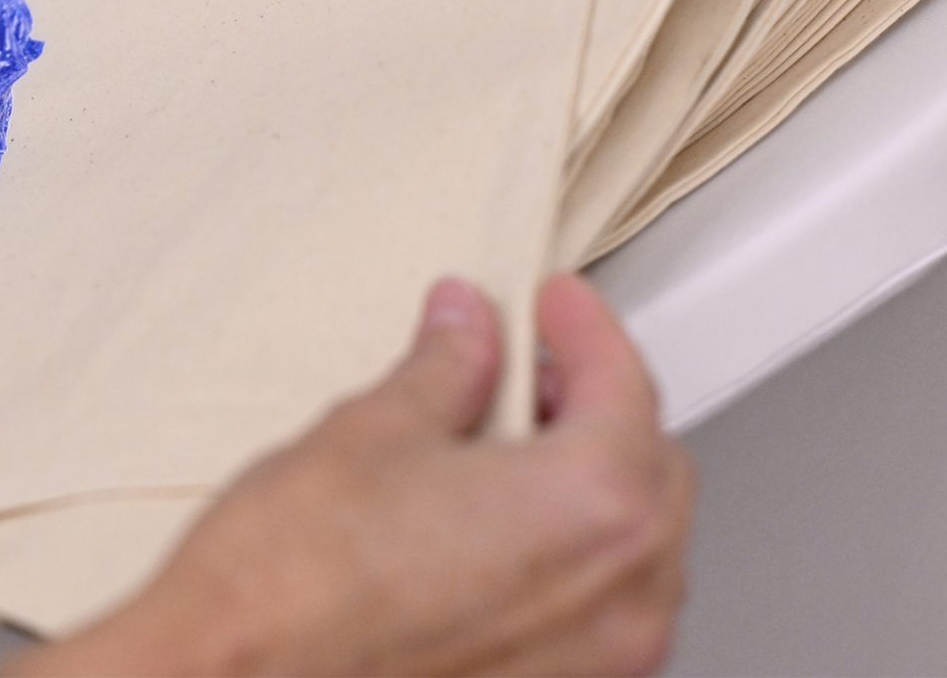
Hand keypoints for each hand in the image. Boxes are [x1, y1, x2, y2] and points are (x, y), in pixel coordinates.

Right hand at [16, 275, 693, 676]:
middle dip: (597, 408)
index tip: (554, 304)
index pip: (625, 388)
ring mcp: (594, 663)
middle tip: (530, 368)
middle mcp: (618, 597)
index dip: (585, 329)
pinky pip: (599, 614)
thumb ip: (445, 372)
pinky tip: (496, 528)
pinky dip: (570, 560)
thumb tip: (465, 332)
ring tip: (506, 448)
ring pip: (636, 550)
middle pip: (653, 471)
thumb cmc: (293, 586)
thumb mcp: (370, 432)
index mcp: (590, 507)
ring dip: (590, 489)